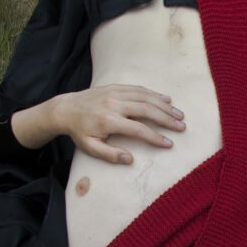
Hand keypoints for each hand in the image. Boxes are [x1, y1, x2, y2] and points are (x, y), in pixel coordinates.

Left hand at [50, 84, 184, 163]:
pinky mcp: (115, 86)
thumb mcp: (90, 147)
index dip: (155, 137)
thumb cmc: (79, 131)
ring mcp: (115, 93)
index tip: (168, 144)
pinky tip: (166, 100)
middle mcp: (114, 104)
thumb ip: (110, 155)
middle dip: (166, 119)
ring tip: (179, 114)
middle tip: (181, 127)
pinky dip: (154, 94)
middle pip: (146, 110)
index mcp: (108, 120)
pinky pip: (138, 89)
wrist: (64, 109)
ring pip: (145, 97)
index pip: (138, 129)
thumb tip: (129, 159)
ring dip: (164, 106)